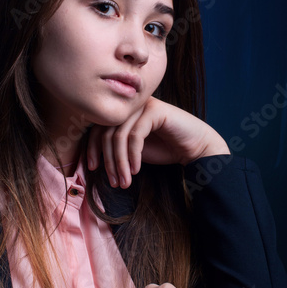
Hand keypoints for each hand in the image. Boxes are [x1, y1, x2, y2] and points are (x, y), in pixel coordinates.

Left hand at [87, 96, 229, 187]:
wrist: (196, 147)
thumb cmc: (165, 148)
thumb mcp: (133, 150)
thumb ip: (116, 149)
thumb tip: (92, 160)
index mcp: (123, 112)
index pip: (98, 127)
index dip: (92, 148)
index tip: (91, 168)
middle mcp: (131, 106)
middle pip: (106, 132)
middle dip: (107, 160)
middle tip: (113, 182)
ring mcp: (143, 105)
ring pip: (118, 136)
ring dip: (119, 163)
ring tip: (125, 182)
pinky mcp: (155, 111)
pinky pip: (135, 136)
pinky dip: (133, 156)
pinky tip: (137, 170)